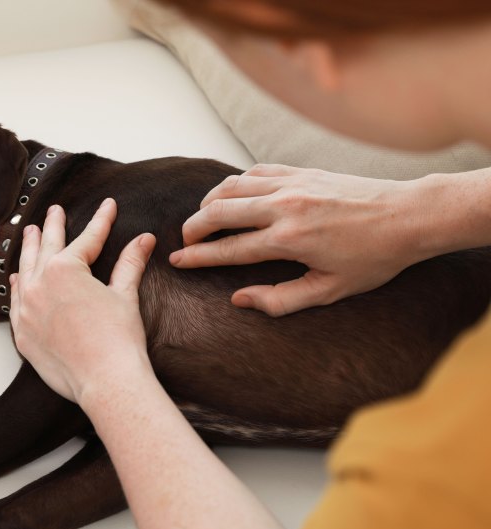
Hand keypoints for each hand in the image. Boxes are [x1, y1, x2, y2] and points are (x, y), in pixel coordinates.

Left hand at [9, 198, 156, 404]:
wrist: (106, 381)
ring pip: (25, 270)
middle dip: (54, 226)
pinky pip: (16, 302)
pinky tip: (18, 277)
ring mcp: (27, 309)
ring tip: (31, 233)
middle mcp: (39, 284)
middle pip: (48, 247)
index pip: (87, 239)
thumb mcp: (125, 295)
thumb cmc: (118, 339)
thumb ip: (130, 263)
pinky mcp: (22, 333)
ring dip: (30, 249)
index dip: (101, 221)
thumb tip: (145, 239)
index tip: (108, 205)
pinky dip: (18, 286)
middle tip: (55, 210)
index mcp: (65, 269)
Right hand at [170, 164, 427, 315]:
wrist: (409, 215)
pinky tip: (232, 194)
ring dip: (210, 201)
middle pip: (220, 211)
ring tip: (202, 217)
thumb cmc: (374, 258)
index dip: (198, 257)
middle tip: (184, 240)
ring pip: (233, 185)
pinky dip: (236, 182)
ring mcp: (292, 184)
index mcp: (289, 240)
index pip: (229, 249)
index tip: (177, 261)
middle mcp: (284, 207)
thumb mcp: (330, 290)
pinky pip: (255, 171)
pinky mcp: (301, 171)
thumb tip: (240, 299)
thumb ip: (281, 299)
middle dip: (194, 226)